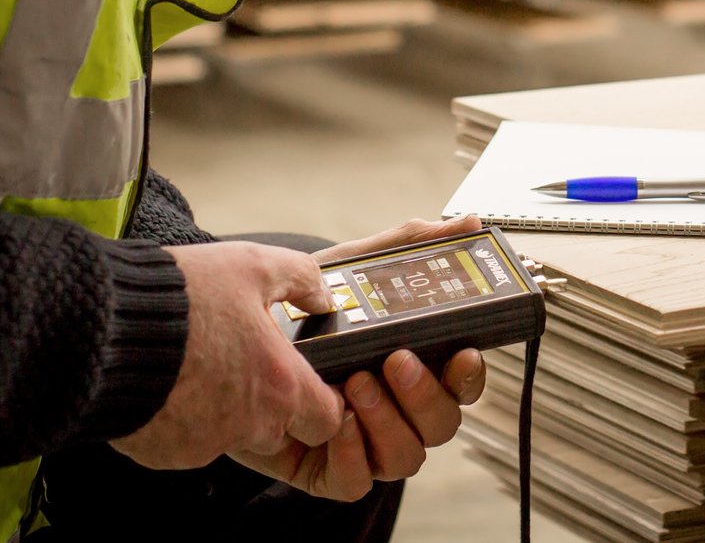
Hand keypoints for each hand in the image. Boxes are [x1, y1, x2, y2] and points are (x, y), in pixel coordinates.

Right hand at [109, 241, 342, 471]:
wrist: (104, 329)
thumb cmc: (183, 296)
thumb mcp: (252, 265)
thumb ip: (300, 279)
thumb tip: (322, 298)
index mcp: (280, 386)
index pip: (328, 421)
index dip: (322, 401)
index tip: (305, 377)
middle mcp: (249, 425)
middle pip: (279, 430)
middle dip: (268, 403)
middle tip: (243, 362)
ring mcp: (206, 445)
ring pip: (233, 435)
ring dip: (226, 411)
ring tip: (200, 364)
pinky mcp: (167, 454)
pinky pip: (189, 442)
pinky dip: (186, 419)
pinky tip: (170, 381)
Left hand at [232, 216, 491, 500]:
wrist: (234, 329)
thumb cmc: (305, 305)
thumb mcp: (356, 268)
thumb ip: (409, 245)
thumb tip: (467, 222)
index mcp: (415, 365)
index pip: (461, 383)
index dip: (470, 375)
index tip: (461, 352)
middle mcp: (395, 410)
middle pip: (442, 426)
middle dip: (425, 396)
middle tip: (395, 360)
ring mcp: (363, 442)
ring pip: (405, 458)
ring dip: (388, 423)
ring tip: (355, 383)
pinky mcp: (322, 467)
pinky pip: (356, 482)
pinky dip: (352, 455)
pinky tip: (335, 420)